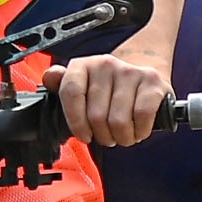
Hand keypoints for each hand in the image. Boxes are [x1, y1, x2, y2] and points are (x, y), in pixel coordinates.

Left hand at [53, 53, 169, 150]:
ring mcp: (130, 72)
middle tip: (108, 136)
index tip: (84, 135)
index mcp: (83, 66)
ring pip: (119, 121)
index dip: (76, 121)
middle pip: (96, 115)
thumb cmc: (109, 86)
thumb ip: (62, 84)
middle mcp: (105, 64)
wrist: (143, 66)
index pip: (71, 93)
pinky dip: (140, 131)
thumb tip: (49, 78)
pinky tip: (138, 130)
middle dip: (103, 136)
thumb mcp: (83, 84)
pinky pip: (142, 116)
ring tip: (123, 135)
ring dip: (122, 137)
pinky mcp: (153, 82)